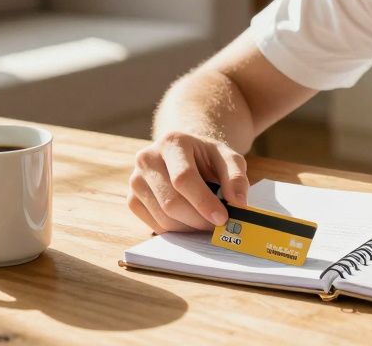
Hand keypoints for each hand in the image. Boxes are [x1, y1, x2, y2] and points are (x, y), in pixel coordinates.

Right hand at [128, 130, 248, 233]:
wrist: (184, 156)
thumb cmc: (207, 158)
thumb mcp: (228, 158)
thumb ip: (236, 177)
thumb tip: (239, 203)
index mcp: (172, 142)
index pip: (184, 178)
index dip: (203, 201)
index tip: (222, 218)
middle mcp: (147, 158)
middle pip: (171, 201)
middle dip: (198, 219)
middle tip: (218, 226)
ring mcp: (135, 180)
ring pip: (163, 217)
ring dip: (189, 227)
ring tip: (206, 222)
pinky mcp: (132, 199)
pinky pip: (155, 225)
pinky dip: (177, 230)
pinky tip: (190, 221)